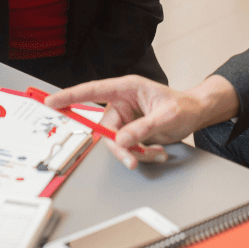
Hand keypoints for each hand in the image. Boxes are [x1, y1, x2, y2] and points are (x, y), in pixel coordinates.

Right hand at [45, 75, 239, 168]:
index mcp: (127, 88)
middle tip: (133, 159)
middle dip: (120, 147)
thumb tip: (122, 140)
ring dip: (136, 153)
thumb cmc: (183, 106)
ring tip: (157, 153)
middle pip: (106, 129)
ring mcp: (126, 118)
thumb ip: (143, 128)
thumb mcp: (166, 116)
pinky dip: (142, 154)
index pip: (92, 90)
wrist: (196, 115)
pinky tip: (158, 152)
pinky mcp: (132, 132)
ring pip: (117, 142)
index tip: (52, 102)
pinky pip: (128, 148)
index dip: (70, 96)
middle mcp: (123, 102)